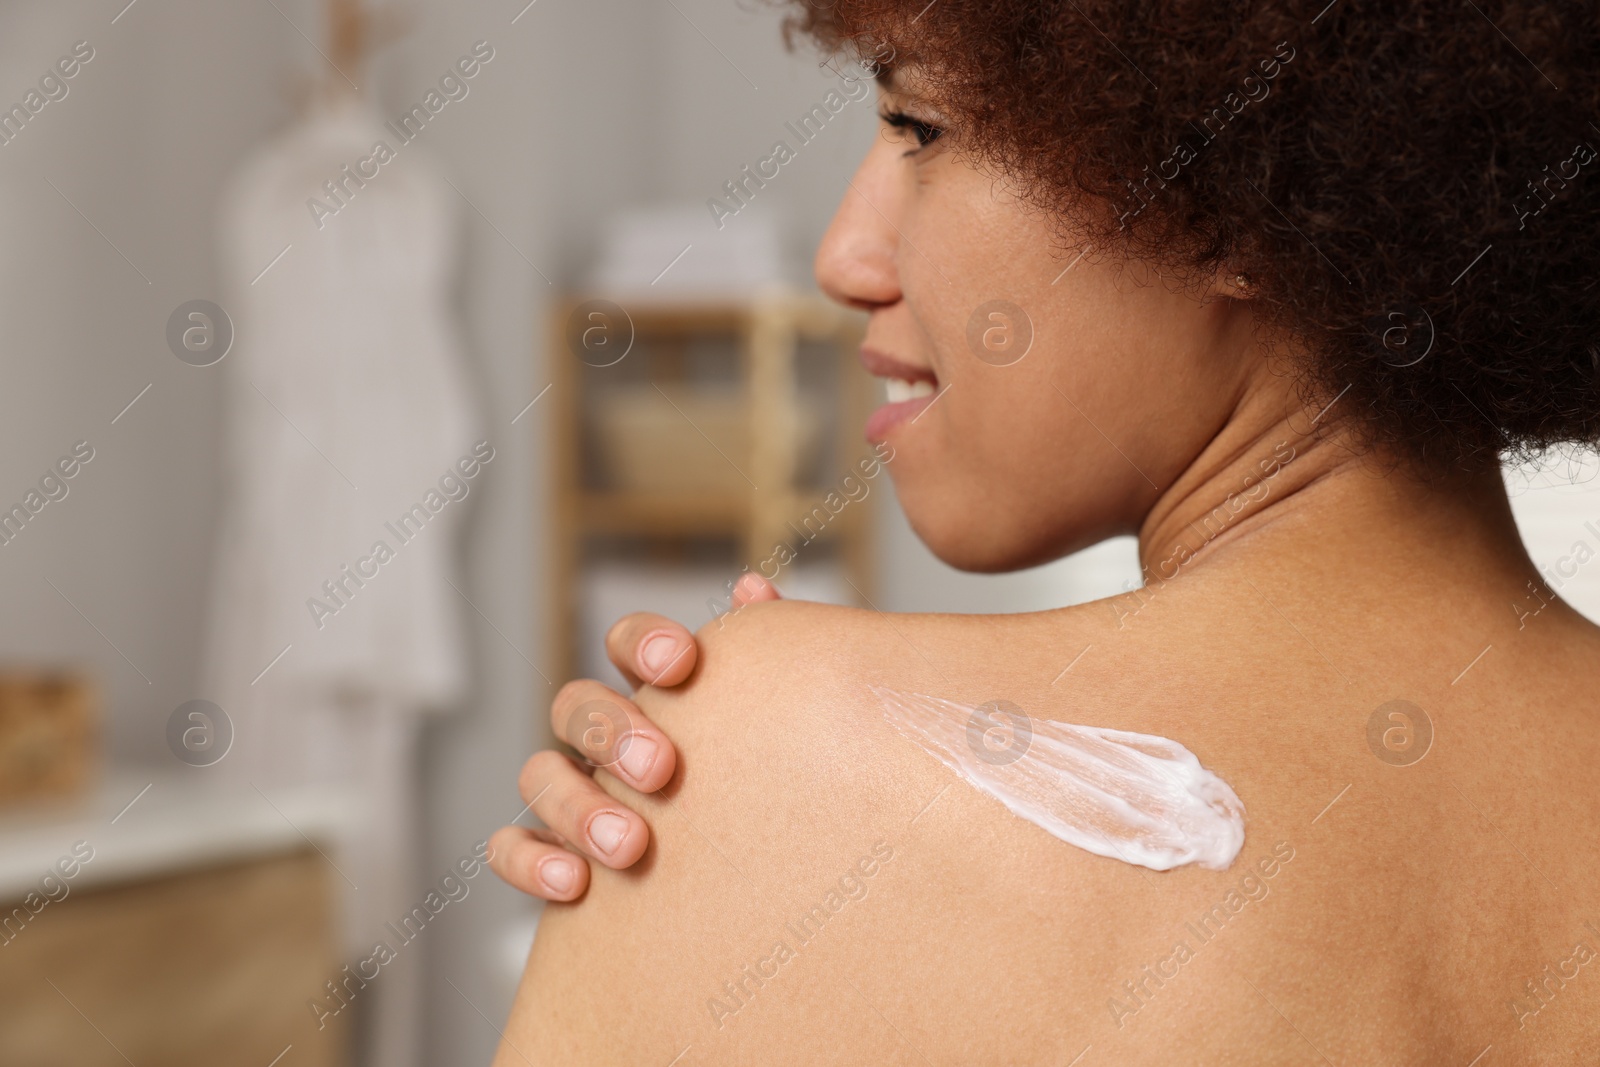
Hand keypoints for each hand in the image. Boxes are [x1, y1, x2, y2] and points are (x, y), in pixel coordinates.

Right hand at [488, 572, 780, 900]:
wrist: (778, 868)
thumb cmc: (782, 782)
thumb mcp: (788, 720)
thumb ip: (775, 655)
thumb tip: (754, 591)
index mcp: (658, 696)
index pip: (628, 643)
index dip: (642, 642)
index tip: (678, 662)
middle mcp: (606, 737)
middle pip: (577, 705)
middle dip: (611, 730)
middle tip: (660, 770)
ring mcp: (573, 793)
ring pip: (540, 775)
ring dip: (577, 805)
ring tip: (629, 846)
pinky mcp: (551, 855)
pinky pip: (511, 849)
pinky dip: (530, 861)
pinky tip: (575, 884)